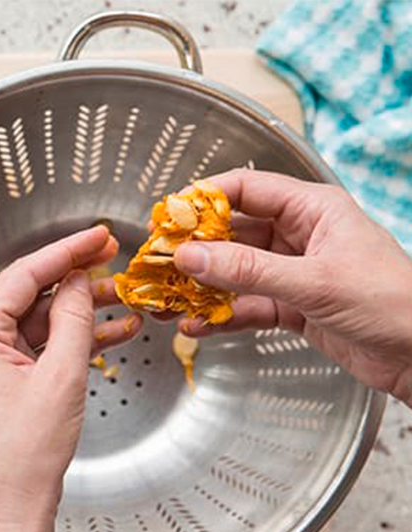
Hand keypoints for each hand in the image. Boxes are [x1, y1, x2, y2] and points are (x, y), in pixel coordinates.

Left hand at [0, 225, 142, 531]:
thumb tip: (79, 281)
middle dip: (75, 280)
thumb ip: (73, 320)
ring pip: (35, 321)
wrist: (12, 508)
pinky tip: (107, 332)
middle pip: (27, 294)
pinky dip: (67, 341)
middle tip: (111, 258)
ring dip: (77, 312)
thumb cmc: (23, 456)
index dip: (66, 251)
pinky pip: (34, 347)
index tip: (97, 236)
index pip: (22, 275)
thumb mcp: (61, 377)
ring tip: (121, 299)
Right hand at [173, 169, 411, 404]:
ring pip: (235, 272)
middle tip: (159, 264)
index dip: (205, 199)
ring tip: (168, 300)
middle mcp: (301, 235)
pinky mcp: (294, 307)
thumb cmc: (394, 304)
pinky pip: (247, 305)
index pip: (246, 189)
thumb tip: (192, 256)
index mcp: (313, 209)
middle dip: (195, 249)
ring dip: (202, 287)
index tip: (170, 216)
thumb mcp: (315, 283)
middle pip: (233, 232)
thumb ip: (249, 270)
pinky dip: (222, 316)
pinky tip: (197, 326)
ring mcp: (295, 272)